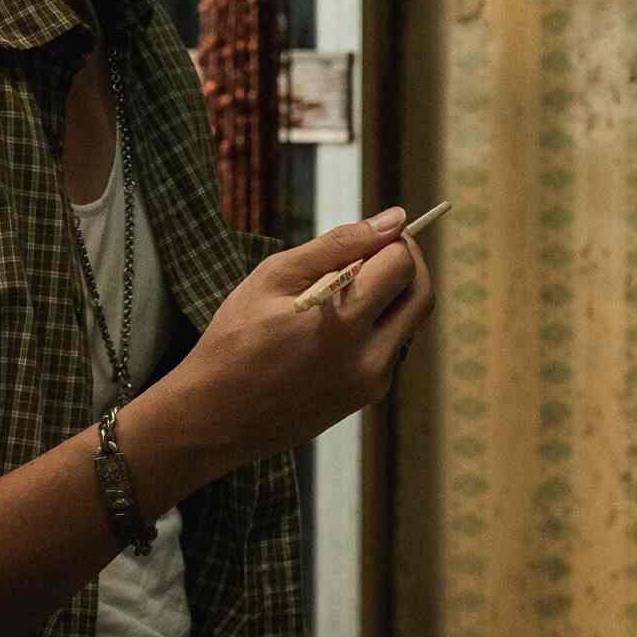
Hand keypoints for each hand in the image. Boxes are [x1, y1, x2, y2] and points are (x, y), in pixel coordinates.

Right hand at [139, 215, 437, 484]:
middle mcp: (368, 358)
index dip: (394, 240)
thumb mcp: (275, 277)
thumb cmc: (234, 340)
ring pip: (410, 322)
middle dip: (408, 263)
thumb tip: (393, 219)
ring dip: (394, 295)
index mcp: (342, 322)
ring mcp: (371, 383)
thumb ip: (339, 244)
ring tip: (349, 286)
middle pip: (422, 294)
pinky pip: (392, 348)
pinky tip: (340, 321)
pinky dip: (379, 324)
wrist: (214, 417)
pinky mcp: (366, 398)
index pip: (401, 264)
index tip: (375, 234)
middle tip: (379, 249)